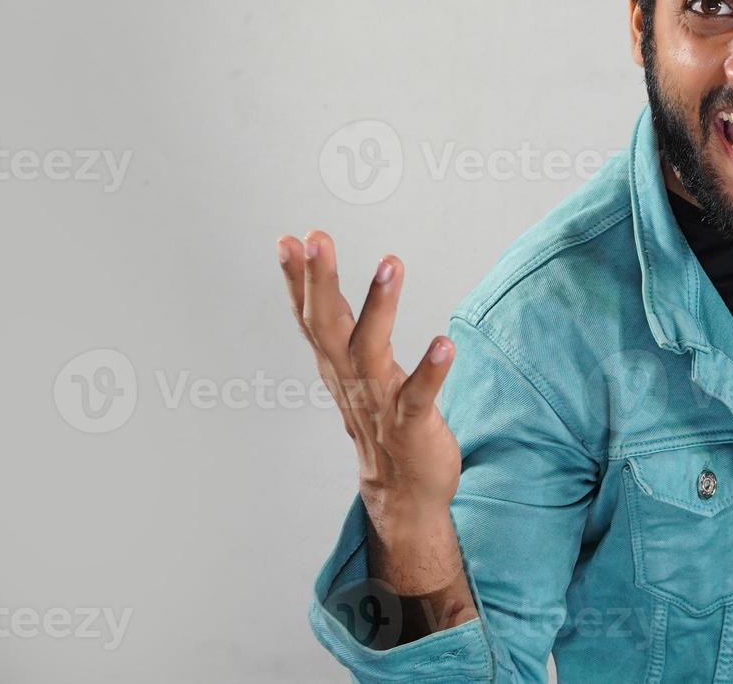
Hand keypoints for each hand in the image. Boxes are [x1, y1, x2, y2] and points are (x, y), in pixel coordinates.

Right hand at [277, 230, 463, 593]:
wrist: (403, 493)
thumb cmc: (381, 420)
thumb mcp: (353, 369)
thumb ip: (340, 328)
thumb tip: (323, 293)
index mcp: (337, 365)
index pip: (310, 316)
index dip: (296, 279)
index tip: (288, 239)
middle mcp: (352, 380)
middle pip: (328, 325)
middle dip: (320, 281)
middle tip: (315, 238)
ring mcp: (380, 403)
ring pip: (371, 351)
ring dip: (379, 307)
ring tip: (390, 263)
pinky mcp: (412, 425)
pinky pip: (419, 395)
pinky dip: (430, 369)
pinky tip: (443, 342)